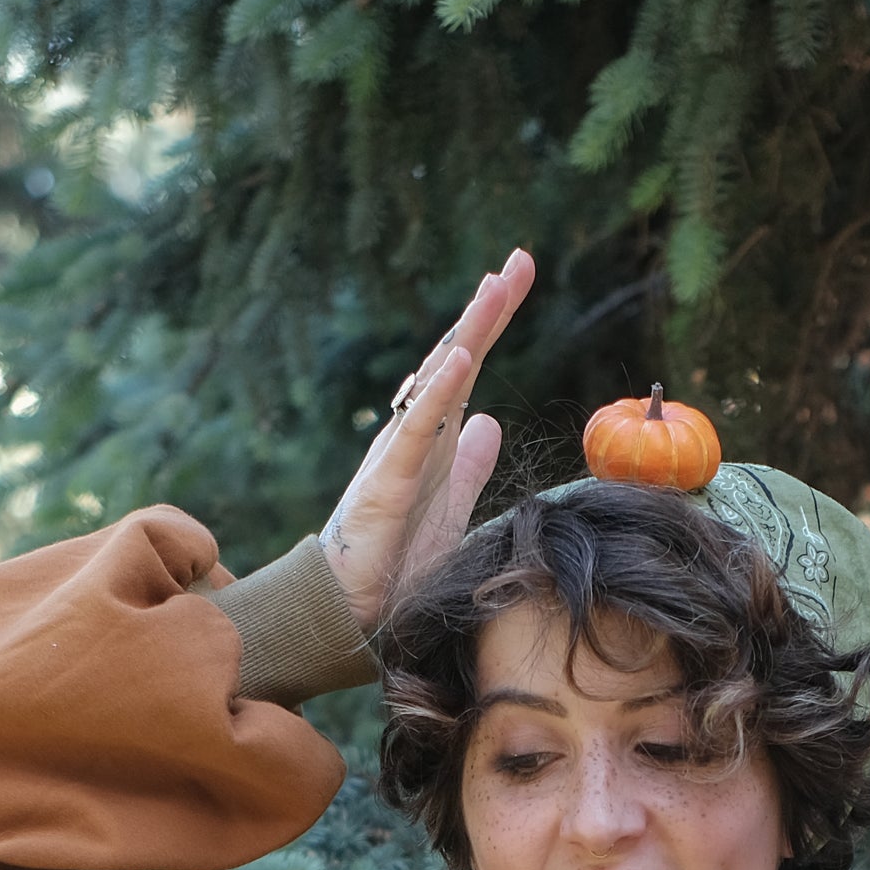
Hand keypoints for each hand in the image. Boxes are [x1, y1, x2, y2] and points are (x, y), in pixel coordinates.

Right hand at [318, 250, 534, 628]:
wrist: (350, 607)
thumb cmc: (395, 560)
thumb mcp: (451, 505)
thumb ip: (469, 463)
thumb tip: (492, 420)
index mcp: (433, 435)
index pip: (469, 367)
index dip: (493, 323)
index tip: (518, 277)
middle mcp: (414, 431)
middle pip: (456, 358)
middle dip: (488, 310)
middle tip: (519, 261)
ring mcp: (399, 450)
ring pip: (438, 381)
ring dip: (469, 333)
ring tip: (496, 288)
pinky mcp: (388, 479)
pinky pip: (416, 428)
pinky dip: (438, 391)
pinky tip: (460, 358)